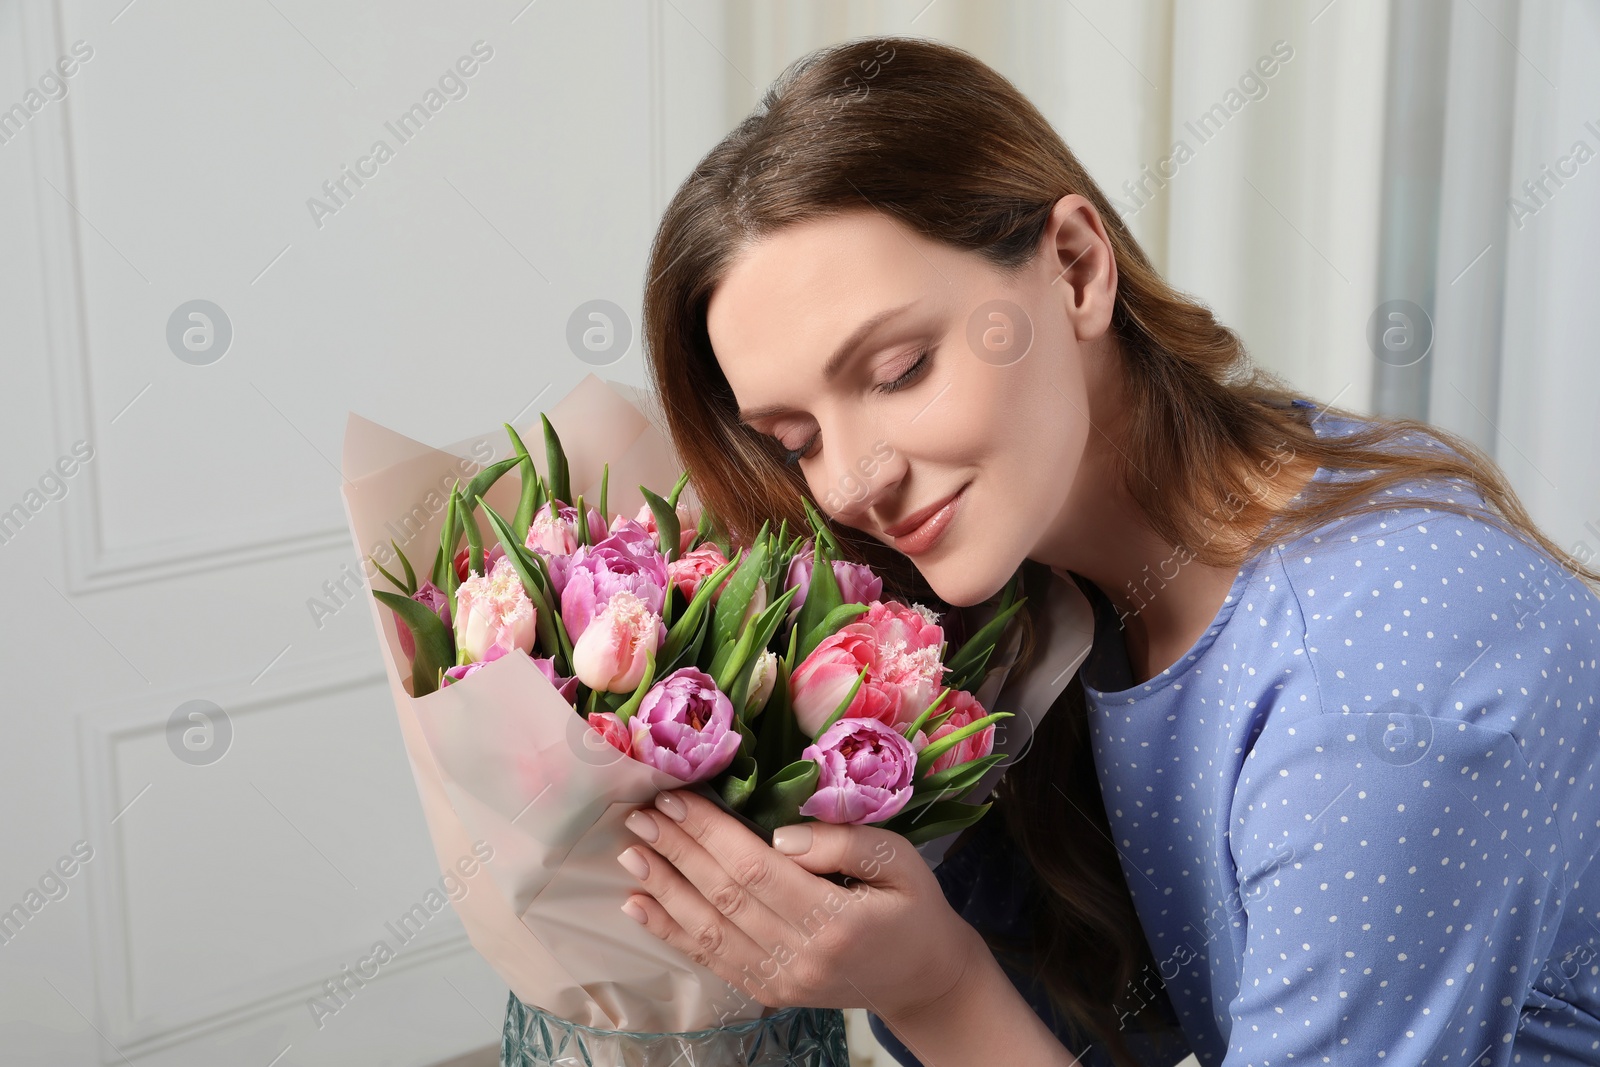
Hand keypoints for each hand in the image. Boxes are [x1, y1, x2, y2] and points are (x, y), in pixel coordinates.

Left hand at [616, 787, 983, 1021]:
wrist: (925, 978)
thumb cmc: (914, 908)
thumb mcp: (901, 860)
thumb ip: (845, 841)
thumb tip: (779, 835)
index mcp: (836, 918)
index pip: (756, 869)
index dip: (711, 833)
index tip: (676, 797)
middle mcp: (801, 956)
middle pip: (724, 897)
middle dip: (677, 851)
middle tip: (640, 813)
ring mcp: (780, 980)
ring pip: (708, 931)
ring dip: (664, 889)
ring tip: (631, 851)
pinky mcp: (768, 992)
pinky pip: (710, 959)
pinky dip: (671, 931)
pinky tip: (640, 906)